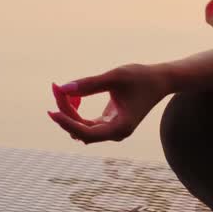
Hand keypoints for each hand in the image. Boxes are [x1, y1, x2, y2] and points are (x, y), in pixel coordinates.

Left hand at [47, 63, 169, 143]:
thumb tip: (63, 88)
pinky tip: (72, 95)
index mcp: (120, 128)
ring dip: (68, 111)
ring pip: (81, 127)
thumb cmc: (142, 77)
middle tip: (56, 87)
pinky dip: (76, 110)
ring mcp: (111, 130)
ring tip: (61, 89)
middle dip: (65, 111)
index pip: (86, 133)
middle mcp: (115, 134)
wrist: (160, 80)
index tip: (52, 111)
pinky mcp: (108, 123)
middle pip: (81, 130)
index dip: (67, 123)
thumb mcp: (116, 77)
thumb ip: (90, 84)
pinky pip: (85, 122)